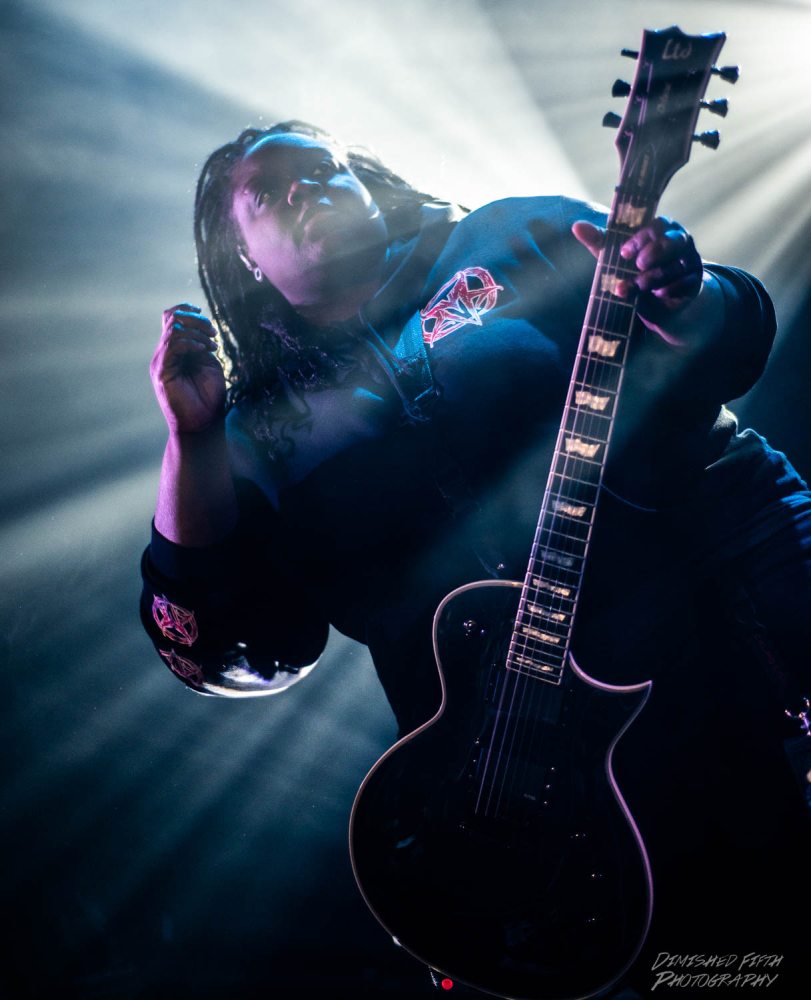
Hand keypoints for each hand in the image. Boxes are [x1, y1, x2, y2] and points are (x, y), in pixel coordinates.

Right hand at [151, 303, 225, 433]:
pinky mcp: (162, 372)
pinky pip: (172, 346)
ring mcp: (161, 363)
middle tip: (213, 333)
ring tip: (212, 345)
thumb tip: (200, 329)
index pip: (170, 318)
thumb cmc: (208, 398)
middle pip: (171, 318)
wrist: (202, 424)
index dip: (185, 310)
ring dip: (196, 332)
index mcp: (174, 351)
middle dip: (195, 320)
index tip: (202, 313)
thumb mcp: (208, 365)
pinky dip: (190, 343)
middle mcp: (164, 354)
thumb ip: (201, 346)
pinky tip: (203, 350)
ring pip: (173, 330)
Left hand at [572, 217, 703, 334]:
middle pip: (674, 241)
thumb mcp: (615, 258)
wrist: (656, 305)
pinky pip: (685, 284)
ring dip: (654, 278)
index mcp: (662, 229)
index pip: (656, 225)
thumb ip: (599, 242)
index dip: (641, 238)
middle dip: (654, 253)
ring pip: (677, 265)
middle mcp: (680, 241)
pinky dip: (669, 290)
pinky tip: (658, 295)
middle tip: (637, 265)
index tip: (624, 253)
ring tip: (638, 287)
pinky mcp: (695, 283)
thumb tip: (577, 226)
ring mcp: (690, 261)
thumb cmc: (635, 272)